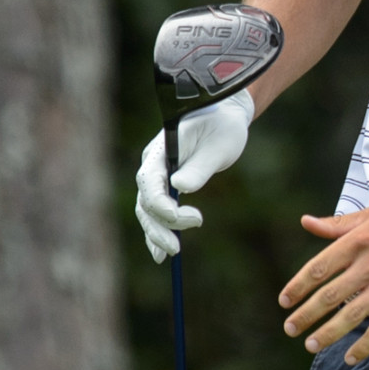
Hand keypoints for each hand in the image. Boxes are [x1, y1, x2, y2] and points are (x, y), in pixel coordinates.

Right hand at [135, 89, 253, 262]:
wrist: (223, 116)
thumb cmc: (222, 126)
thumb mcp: (218, 145)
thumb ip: (200, 167)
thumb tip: (181, 188)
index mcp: (162, 149)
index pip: (150, 182)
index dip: (163, 206)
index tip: (188, 220)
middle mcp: (152, 163)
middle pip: (145, 201)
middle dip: (159, 227)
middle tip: (177, 248)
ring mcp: (156, 175)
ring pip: (146, 210)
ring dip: (156, 233)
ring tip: (172, 253)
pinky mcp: (164, 185)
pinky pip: (154, 211)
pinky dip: (156, 231)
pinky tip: (160, 253)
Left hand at [279, 200, 368, 363]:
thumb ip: (339, 224)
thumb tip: (306, 222)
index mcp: (359, 239)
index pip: (319, 267)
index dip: (298, 286)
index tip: (284, 301)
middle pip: (330, 295)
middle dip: (306, 315)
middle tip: (290, 329)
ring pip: (351, 315)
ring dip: (327, 334)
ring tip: (310, 345)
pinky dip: (364, 345)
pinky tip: (349, 357)